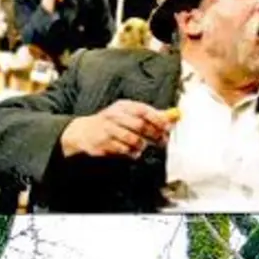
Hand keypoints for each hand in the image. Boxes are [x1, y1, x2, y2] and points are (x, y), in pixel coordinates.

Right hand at [59, 100, 174, 157]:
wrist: (84, 132)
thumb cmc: (112, 123)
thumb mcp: (130, 114)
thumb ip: (152, 115)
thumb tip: (174, 115)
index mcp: (123, 106)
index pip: (143, 110)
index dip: (157, 120)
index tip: (167, 128)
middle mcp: (115, 115)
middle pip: (140, 125)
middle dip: (154, 135)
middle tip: (161, 141)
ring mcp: (108, 129)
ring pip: (133, 139)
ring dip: (141, 145)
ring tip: (142, 146)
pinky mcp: (104, 143)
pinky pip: (124, 150)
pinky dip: (132, 153)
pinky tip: (132, 151)